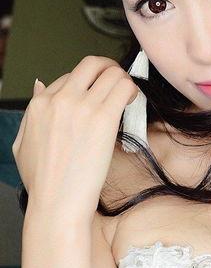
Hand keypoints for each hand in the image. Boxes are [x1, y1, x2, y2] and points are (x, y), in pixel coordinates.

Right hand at [12, 56, 138, 222]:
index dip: (88, 84)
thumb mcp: (22, 144)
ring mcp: (81, 107)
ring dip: (123, 81)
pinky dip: (132, 90)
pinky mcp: (103, 118)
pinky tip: (132, 102)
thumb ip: (31, 114)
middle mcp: (60, 99)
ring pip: (112, 73)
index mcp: (39, 104)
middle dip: (108, 68)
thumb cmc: (43, 182)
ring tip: (128, 95)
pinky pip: (124, 88)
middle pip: (91, 64)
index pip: (70, 77)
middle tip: (117, 82)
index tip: (98, 94)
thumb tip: (39, 85)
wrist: (57, 203)